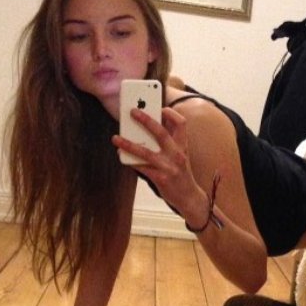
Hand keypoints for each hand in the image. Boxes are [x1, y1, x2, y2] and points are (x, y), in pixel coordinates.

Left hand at [112, 107, 207, 222]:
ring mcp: (169, 167)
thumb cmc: (181, 174)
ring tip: (115, 138)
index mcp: (183, 146)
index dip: (171, 113)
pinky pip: (141, 167)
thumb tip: (153, 126)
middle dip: (146, 120)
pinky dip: (130, 161)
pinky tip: (121, 156)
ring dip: (128, 144)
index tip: (160, 108)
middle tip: (133, 112)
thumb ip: (171, 142)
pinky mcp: (161, 178)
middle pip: (161, 132)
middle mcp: (177, 154)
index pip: (182, 124)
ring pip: (146, 152)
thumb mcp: (181, 155)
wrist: (189, 197)